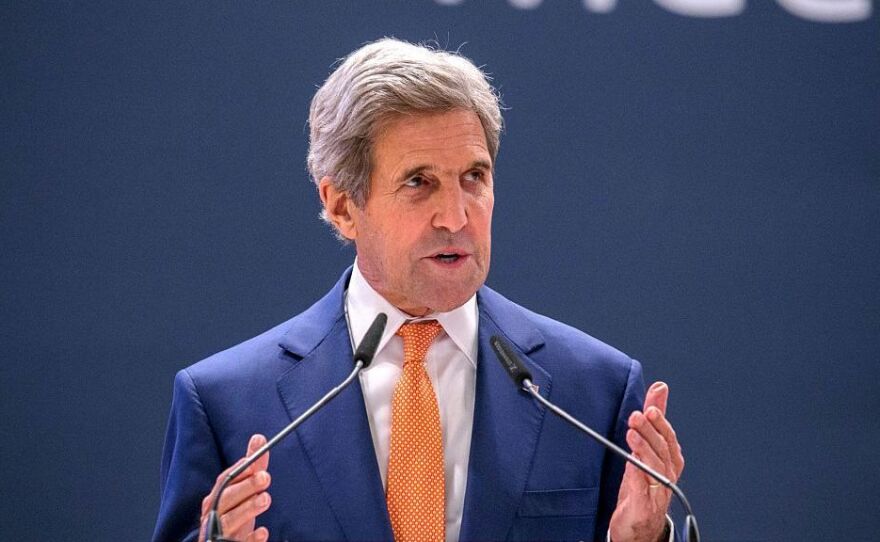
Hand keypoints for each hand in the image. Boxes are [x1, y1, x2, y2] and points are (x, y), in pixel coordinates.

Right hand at [199, 434, 271, 541]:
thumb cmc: (232, 512)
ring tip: (266, 498)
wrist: (220, 541)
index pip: (225, 481)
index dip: (239, 472)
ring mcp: (220, 532)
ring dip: (247, 509)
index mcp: (216, 498)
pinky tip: (263, 532)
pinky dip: (250, 539)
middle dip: (245, 488)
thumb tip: (258, 438)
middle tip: (265, 477)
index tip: (255, 463)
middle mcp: (214, 514)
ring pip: (230, 521)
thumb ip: (251, 467)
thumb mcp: (242, 489)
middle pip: (226, 499)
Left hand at [609, 382, 684, 541]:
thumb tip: (659, 388)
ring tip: (632, 434)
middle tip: (637, 416)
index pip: (667, 436)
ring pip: (656, 466)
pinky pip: (643, 489)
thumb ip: (653, 418)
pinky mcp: (646, 506)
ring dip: (644, 449)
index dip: (660, 422)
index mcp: (669, 459)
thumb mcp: (646, 445)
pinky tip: (630, 463)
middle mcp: (667, 474)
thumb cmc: (644, 484)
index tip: (651, 407)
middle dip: (651, 431)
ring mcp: (659, 491)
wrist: (639, 525)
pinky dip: (638, 475)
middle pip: (662, 449)